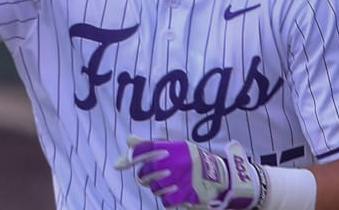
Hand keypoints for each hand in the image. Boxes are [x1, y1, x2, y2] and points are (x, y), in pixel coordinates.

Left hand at [114, 135, 259, 209]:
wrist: (219, 176)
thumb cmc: (193, 159)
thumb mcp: (174, 147)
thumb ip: (150, 145)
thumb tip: (128, 139)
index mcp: (169, 148)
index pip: (142, 150)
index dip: (129, 157)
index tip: (119, 164)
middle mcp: (170, 163)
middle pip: (143, 173)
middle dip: (146, 176)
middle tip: (158, 174)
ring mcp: (175, 180)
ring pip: (153, 188)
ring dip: (157, 187)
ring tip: (170, 182)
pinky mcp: (181, 195)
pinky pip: (164, 200)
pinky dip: (168, 198)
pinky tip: (175, 191)